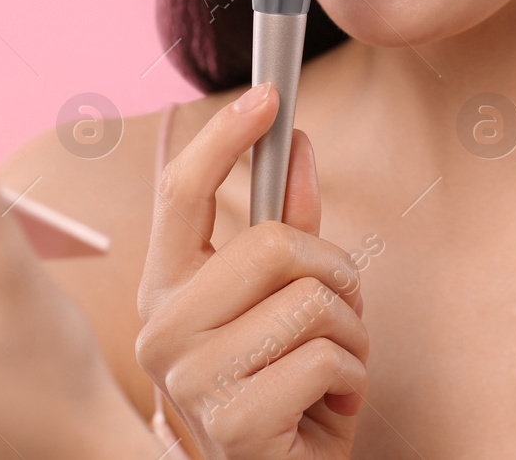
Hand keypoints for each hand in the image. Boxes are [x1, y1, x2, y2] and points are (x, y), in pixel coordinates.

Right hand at [136, 84, 369, 459]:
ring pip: (310, 302)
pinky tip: (331, 407)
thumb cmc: (283, 393)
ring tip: (334, 368)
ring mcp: (190, 379)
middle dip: (335, 272)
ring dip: (351, 334)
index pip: (180, 194)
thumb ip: (289, 229)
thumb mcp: (285, 304)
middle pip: (272, 243)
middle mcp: (162, 329)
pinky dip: (353, 380)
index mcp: (166, 290)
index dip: (223, 136)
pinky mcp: (232, 421)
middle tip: (342, 310)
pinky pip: (326, 359)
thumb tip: (297, 144)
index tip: (268, 95)